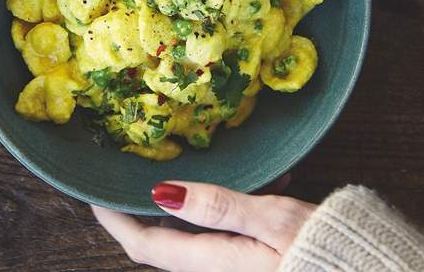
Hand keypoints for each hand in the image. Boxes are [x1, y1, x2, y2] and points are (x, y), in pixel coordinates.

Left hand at [91, 176, 314, 271]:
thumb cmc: (330, 251)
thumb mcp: (276, 221)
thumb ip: (219, 207)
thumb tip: (162, 193)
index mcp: (215, 261)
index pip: (146, 246)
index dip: (114, 222)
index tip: (93, 194)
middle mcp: (218, 268)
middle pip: (162, 241)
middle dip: (141, 209)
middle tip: (129, 171)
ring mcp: (237, 264)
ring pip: (195, 232)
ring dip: (186, 201)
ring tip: (187, 162)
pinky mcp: (256, 257)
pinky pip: (228, 230)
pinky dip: (226, 205)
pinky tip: (256, 179)